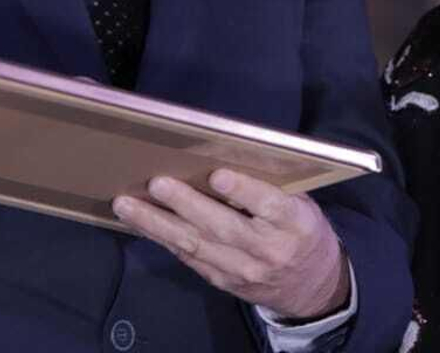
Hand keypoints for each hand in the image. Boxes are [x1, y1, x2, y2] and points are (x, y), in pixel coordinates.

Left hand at [112, 169, 349, 319]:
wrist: (311, 286)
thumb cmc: (301, 229)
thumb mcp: (301, 204)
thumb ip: (271, 186)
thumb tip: (226, 154)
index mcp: (294, 223)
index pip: (269, 205)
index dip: (244, 190)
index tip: (218, 175)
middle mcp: (267, 250)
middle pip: (223, 227)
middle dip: (186, 204)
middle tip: (157, 183)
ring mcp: (242, 270)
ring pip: (195, 245)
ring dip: (157, 224)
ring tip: (128, 205)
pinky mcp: (223, 281)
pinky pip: (189, 258)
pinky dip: (163, 238)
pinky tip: (141, 223)